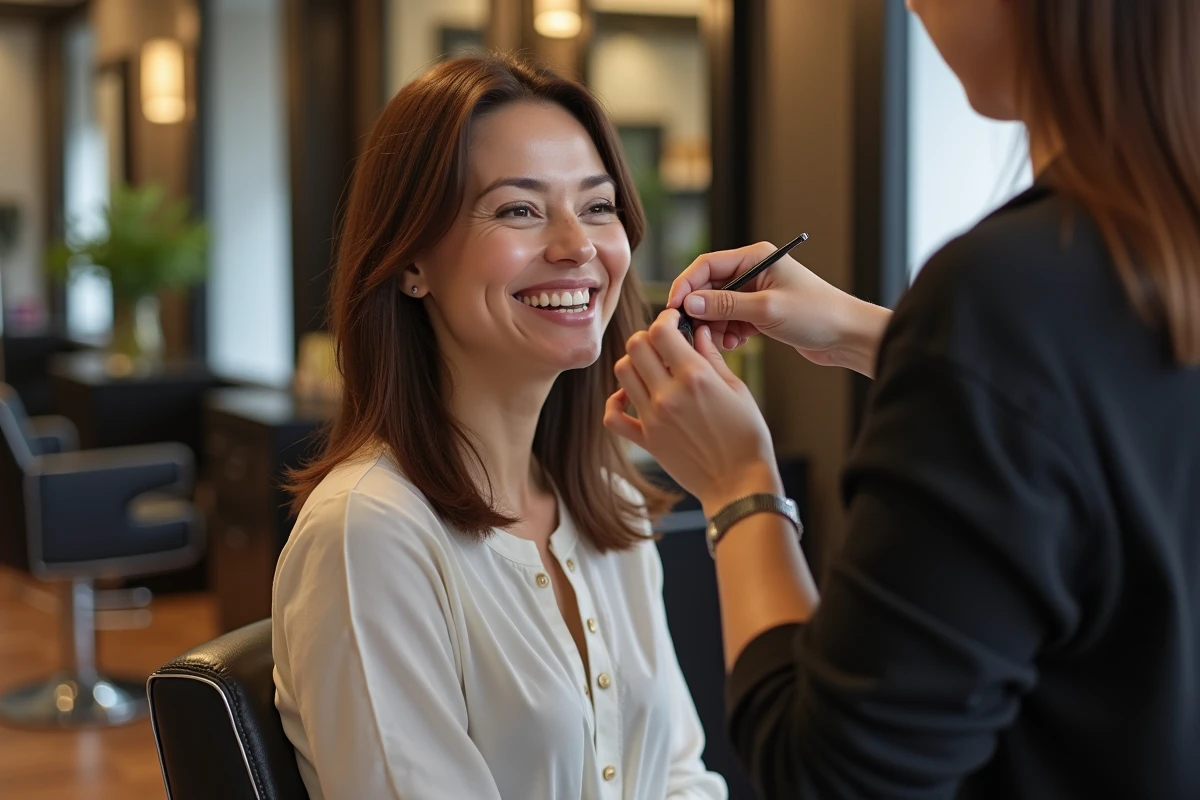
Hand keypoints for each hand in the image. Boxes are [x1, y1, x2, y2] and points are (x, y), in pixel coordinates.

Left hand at [605, 309, 782, 514]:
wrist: (739, 483)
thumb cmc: (747, 437)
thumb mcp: (737, 389)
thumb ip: (712, 357)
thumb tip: (697, 331)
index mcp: (695, 377)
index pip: (661, 330)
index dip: (665, 319)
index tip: (672, 321)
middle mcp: (669, 394)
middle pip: (636, 346)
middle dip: (647, 337)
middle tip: (661, 344)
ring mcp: (653, 418)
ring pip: (622, 372)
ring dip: (633, 363)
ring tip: (650, 368)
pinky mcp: (646, 440)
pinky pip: (613, 416)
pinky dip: (615, 402)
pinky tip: (630, 397)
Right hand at [669, 241, 891, 376]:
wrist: (848, 336)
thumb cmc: (818, 314)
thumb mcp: (767, 309)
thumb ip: (726, 305)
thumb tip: (691, 303)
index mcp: (756, 257)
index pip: (707, 265)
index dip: (686, 286)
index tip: (674, 309)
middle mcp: (754, 271)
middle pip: (709, 287)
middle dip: (700, 310)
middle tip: (693, 332)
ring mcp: (757, 293)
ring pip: (718, 307)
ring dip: (715, 325)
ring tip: (724, 341)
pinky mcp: (761, 313)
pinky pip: (732, 320)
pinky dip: (729, 332)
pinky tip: (737, 343)